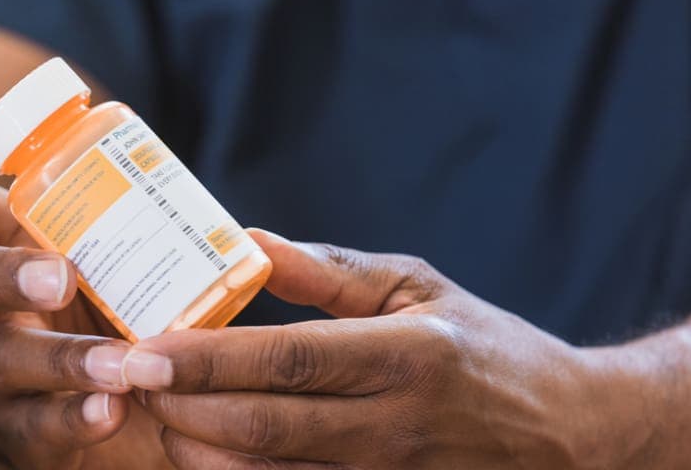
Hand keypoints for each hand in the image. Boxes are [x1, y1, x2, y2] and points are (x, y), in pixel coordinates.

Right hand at [0, 153, 170, 468]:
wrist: (149, 422)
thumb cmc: (134, 328)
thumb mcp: (141, 280)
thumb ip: (160, 249)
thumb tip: (244, 237)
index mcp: (16, 254)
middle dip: (3, 274)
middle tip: (58, 277)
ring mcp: (1, 373)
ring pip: (6, 358)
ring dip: (64, 359)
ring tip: (121, 366)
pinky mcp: (22, 431)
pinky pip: (36, 427)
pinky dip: (75, 418)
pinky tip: (111, 412)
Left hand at [124, 229, 652, 468]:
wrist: (564, 434)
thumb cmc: (481, 350)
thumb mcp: (416, 289)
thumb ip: (328, 271)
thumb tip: (246, 241)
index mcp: (404, 356)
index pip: (286, 360)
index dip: (206, 359)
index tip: (142, 348)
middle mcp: (393, 426)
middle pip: (262, 426)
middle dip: (180, 407)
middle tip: (125, 378)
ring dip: (195, 450)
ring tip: (154, 413)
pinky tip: (200, 453)